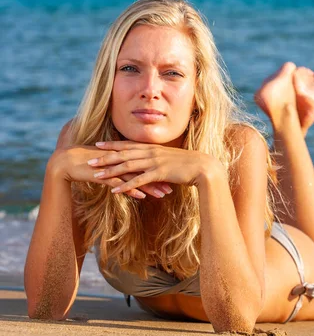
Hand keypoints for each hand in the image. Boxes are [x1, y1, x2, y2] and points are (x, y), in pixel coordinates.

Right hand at [47, 145, 172, 199]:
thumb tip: (129, 173)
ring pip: (135, 178)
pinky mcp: (104, 175)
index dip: (157, 169)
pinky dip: (131, 190)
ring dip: (150, 186)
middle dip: (159, 178)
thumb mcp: (107, 165)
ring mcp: (112, 167)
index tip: (171, 175)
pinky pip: (120, 184)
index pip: (144, 162)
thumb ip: (119, 167)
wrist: (67, 161)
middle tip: (174, 186)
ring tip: (163, 195)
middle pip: (144, 169)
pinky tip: (141, 197)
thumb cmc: (88, 162)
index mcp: (122, 155)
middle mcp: (120, 160)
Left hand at [87, 140, 218, 194]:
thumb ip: (157, 158)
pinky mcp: (158, 173)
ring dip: (110, 170)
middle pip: (123, 153)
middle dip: (105, 157)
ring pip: (127, 165)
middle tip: (89, 159)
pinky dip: (125, 185)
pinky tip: (115, 191)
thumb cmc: (186, 164)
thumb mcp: (169, 157)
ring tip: (96, 175)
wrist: (201, 167)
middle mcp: (150, 152)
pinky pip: (138, 180)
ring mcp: (154, 162)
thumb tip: (149, 162)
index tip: (98, 145)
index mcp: (152, 147)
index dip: (112, 145)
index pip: (127, 144)